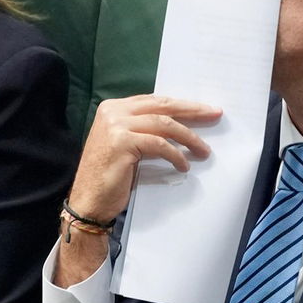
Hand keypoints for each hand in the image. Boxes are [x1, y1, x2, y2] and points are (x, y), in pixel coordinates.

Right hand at [53, 95, 220, 288]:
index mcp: (114, 108)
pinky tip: (184, 165)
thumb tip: (180, 125)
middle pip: (162, 106)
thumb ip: (145, 129)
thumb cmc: (110, 176)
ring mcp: (116, 125)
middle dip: (192, 111)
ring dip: (188, 137)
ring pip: (164, 124)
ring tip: (203, 150)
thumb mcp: (129, 145)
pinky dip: (176, 155)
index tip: (204, 110)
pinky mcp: (122, 141)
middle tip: (214, 115)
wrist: (88, 201)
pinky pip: (159, 145)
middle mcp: (113, 111)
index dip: (182, 105)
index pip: (155, 101)